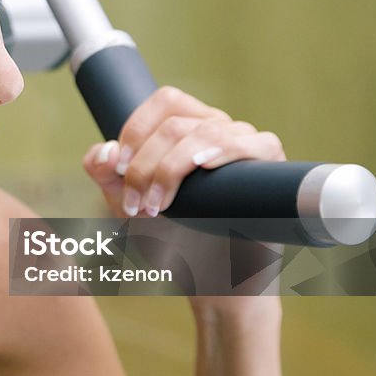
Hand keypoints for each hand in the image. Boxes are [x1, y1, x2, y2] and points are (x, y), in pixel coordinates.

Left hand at [82, 86, 285, 218]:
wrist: (209, 274)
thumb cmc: (170, 232)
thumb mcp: (126, 201)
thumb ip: (103, 172)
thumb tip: (106, 151)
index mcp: (187, 124)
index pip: (164, 101)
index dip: (136, 131)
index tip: (117, 170)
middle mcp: (218, 125)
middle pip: (176, 124)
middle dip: (146, 165)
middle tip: (135, 205)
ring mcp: (246, 141)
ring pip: (207, 132)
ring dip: (171, 170)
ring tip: (157, 207)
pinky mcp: (271, 162)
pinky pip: (257, 143)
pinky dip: (227, 150)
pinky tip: (204, 166)